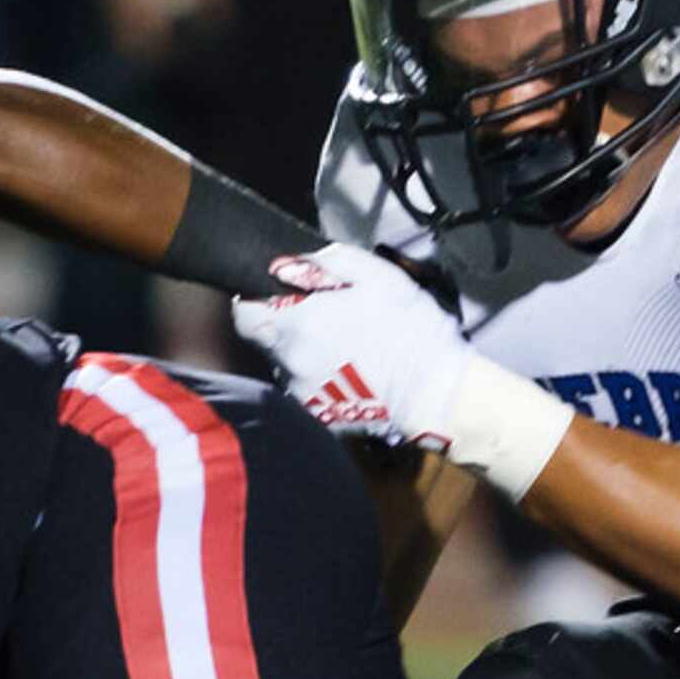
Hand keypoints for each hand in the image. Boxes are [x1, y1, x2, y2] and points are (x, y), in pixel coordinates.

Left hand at [232, 243, 473, 447]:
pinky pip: (307, 390)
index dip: (254, 300)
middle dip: (284, 325)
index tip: (276, 295)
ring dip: (303, 352)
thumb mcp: (376, 276)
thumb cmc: (409, 329)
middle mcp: (290, 361)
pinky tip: (352, 371)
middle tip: (322, 316)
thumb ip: (327, 262)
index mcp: (297, 323)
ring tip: (344, 346)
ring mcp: (302, 393)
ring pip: (286, 366)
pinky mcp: (319, 416)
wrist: (436, 393)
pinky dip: (320, 378)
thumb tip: (292, 263)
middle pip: (265, 339)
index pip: (243, 313)